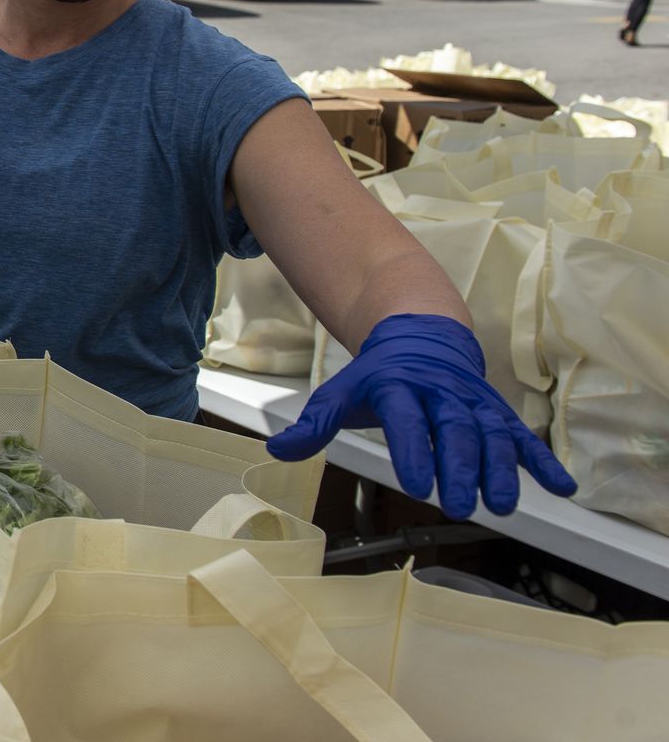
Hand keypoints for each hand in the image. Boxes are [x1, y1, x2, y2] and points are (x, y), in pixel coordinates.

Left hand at [267, 314, 575, 518]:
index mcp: (399, 386)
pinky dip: (542, 461)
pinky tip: (561, 488)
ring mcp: (473, 402)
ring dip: (501, 470)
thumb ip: (314, 426)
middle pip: (453, 430)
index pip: (406, 419)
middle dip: (457, 467)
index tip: (415, 483)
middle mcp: (441, 393)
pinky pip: (523, 437)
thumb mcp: (340, 393)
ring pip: (491, 435)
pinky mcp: (497, 411)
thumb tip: (277, 452)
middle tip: (458, 504)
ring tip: (503, 504)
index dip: (411, 449)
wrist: (419, 334)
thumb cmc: (377, 376)